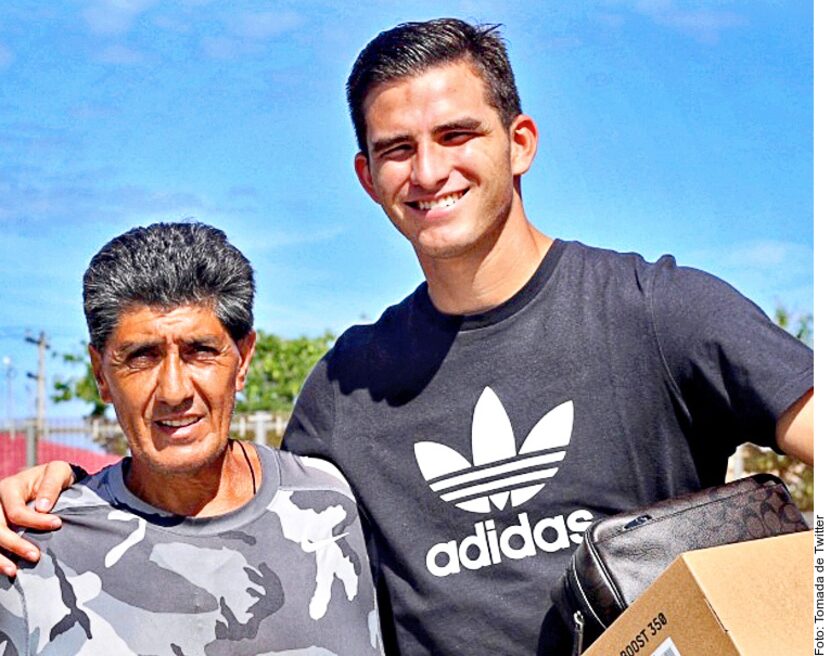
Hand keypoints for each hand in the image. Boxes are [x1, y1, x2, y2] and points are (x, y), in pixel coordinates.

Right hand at [0, 461, 74, 576]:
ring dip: (0, 557)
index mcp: (10, 488)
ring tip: (14, 571)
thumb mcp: (58, 472)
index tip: (57, 524)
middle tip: (36, 556)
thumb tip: (43, 508)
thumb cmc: (54, 476)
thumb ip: (51, 486)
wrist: (49, 480)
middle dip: (15, 544)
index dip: (36, 521)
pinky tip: (7, 569)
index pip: (17, 510)